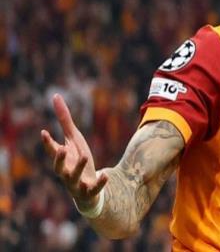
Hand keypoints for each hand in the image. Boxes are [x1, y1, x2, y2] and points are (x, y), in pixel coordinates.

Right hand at [41, 94, 107, 209]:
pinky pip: (94, 189)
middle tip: (61, 149)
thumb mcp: (73, 139)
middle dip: (59, 160)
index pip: (52, 151)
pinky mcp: (90, 192)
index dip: (47, 143)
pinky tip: (106, 175)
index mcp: (63, 159)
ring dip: (79, 168)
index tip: (44, 132)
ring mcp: (77, 184)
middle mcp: (66, 172)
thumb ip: (64, 120)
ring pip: (75, 178)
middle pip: (59, 168)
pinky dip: (99, 183)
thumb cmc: (77, 160)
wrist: (87, 189)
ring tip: (85, 155)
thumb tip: (55, 96)